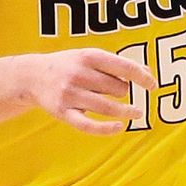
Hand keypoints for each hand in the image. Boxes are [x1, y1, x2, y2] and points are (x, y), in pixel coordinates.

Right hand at [26, 49, 156, 135]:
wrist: (32, 76)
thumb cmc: (69, 65)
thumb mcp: (90, 57)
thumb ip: (116, 64)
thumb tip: (146, 72)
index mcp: (89, 56)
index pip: (124, 67)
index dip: (142, 77)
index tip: (153, 85)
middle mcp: (79, 74)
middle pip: (117, 89)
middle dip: (124, 91)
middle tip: (120, 91)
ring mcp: (70, 95)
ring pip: (107, 107)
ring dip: (126, 111)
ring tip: (136, 112)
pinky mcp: (62, 113)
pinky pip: (88, 125)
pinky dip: (106, 129)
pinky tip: (120, 127)